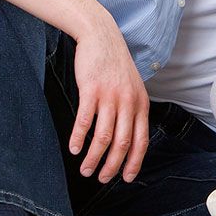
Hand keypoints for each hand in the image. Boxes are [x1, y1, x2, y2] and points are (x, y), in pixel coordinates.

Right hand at [69, 14, 149, 183]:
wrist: (102, 37)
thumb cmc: (115, 65)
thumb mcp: (132, 87)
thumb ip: (132, 110)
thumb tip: (128, 137)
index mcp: (141, 104)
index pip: (141, 140)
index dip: (134, 162)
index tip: (125, 178)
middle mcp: (128, 103)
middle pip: (122, 143)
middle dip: (112, 166)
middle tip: (101, 179)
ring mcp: (110, 97)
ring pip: (103, 137)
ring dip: (94, 158)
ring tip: (85, 169)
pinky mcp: (91, 90)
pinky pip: (85, 121)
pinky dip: (79, 138)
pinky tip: (73, 149)